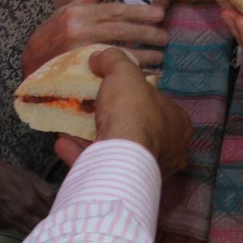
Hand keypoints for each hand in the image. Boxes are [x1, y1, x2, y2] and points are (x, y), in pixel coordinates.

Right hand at [0, 156, 55, 231]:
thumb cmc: (15, 176)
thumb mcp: (35, 179)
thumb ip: (48, 193)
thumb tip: (60, 204)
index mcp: (31, 202)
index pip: (50, 216)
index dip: (58, 217)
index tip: (64, 217)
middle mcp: (21, 214)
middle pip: (41, 227)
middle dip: (51, 227)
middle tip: (59, 226)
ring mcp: (12, 220)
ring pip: (31, 233)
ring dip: (40, 232)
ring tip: (49, 230)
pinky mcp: (5, 222)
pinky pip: (21, 231)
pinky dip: (29, 231)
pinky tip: (35, 228)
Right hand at [20, 0, 166, 76]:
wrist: (30, 62)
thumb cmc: (53, 33)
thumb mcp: (69, 9)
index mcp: (77, 13)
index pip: (114, 10)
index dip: (139, 12)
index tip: (160, 14)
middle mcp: (77, 31)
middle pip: (119, 30)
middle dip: (145, 33)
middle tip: (165, 37)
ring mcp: (77, 53)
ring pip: (115, 52)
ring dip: (141, 55)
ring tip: (160, 56)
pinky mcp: (78, 73)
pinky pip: (108, 72)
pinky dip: (126, 71)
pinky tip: (143, 73)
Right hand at [56, 48, 189, 173]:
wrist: (120, 156)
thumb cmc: (132, 111)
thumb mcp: (124, 72)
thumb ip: (114, 60)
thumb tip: (99, 57)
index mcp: (179, 124)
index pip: (159, 106)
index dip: (137, 96)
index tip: (115, 92)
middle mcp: (170, 150)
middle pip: (138, 130)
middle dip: (114, 121)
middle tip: (93, 110)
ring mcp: (148, 171)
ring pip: (120, 152)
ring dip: (94, 139)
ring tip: (71, 125)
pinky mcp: (124, 185)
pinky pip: (102, 166)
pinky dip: (82, 155)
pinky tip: (63, 143)